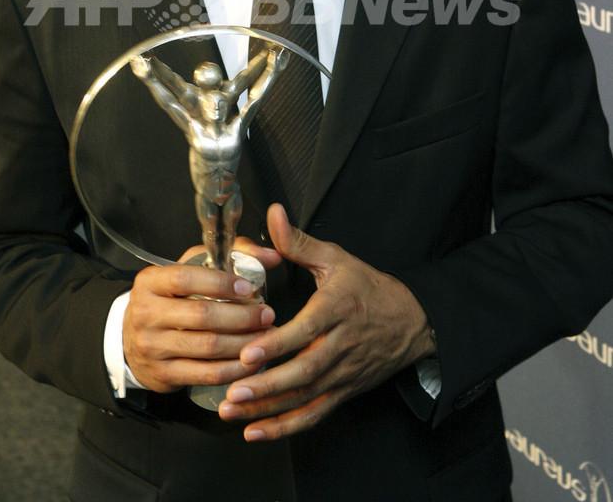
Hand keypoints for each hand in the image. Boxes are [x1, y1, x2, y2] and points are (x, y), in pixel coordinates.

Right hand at [123, 238, 280, 393]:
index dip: (221, 283)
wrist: (132, 339)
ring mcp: (153, 346)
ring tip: (266, 336)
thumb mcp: (190, 269)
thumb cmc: (170, 299)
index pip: (186, 279)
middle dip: (242, 316)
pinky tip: (252, 361)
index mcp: (151, 282)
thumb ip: (231, 255)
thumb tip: (271, 256)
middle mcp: (146, 313)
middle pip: (202, 315)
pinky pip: (207, 374)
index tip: (248, 288)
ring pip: (208, 347)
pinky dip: (235, 369)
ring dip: (244, 343)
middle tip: (267, 315)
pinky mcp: (163, 374)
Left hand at [218, 204, 435, 440]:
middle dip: (267, 385)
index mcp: (337, 309)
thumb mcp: (336, 259)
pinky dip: (286, 427)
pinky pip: (314, 414)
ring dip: (268, 409)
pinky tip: (256, 431)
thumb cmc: (367, 287)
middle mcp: (341, 345)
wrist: (411, 321)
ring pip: (306, 397)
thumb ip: (299, 242)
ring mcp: (343, 373)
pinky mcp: (343, 391)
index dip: (278, 345)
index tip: (249, 352)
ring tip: (234, 411)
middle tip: (233, 391)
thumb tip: (273, 214)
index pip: (306, 331)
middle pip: (304, 371)